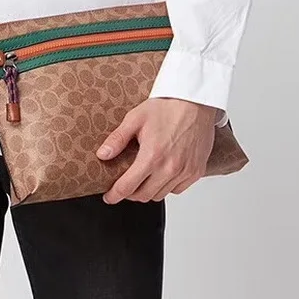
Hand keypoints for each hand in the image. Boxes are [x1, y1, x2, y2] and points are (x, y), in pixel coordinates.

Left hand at [97, 98, 219, 203]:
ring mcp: (185, 171)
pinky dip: (167, 187)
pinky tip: (161, 174)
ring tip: (142, 178)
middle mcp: (170, 168)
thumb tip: (102, 155)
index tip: (109, 197)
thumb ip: (117, 139)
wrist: (194, 102)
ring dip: (148, 191)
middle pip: (144, 196)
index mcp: (152, 156)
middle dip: (130, 194)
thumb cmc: (166, 107)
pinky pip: (177, 189)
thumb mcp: (135, 119)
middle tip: (123, 185)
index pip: (128, 187)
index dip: (115, 195)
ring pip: (160, 195)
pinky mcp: (196, 171)